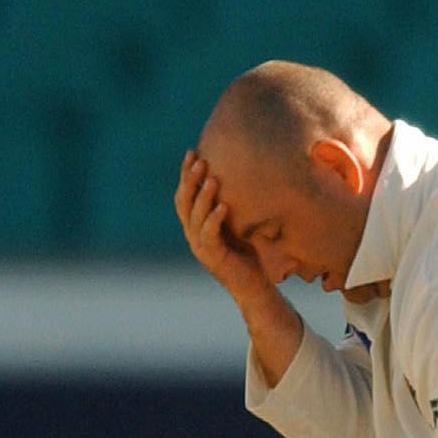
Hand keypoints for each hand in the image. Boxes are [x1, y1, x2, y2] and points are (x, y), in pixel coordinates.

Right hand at [174, 149, 267, 301]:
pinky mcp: (213, 258)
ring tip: (212, 178)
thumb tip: (239, 173)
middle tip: (199, 160)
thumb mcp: (237, 223)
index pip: (185, 194)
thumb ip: (230, 203)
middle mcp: (192, 234)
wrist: (253, 285)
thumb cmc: (247, 252)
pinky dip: (215, 220)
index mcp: (195, 224)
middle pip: (185, 202)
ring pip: (195, 217)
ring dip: (203, 196)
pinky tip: (224, 206)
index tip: (192, 152)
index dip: (186, 174)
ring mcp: (200, 247)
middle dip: (191, 180)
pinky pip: (210, 235)